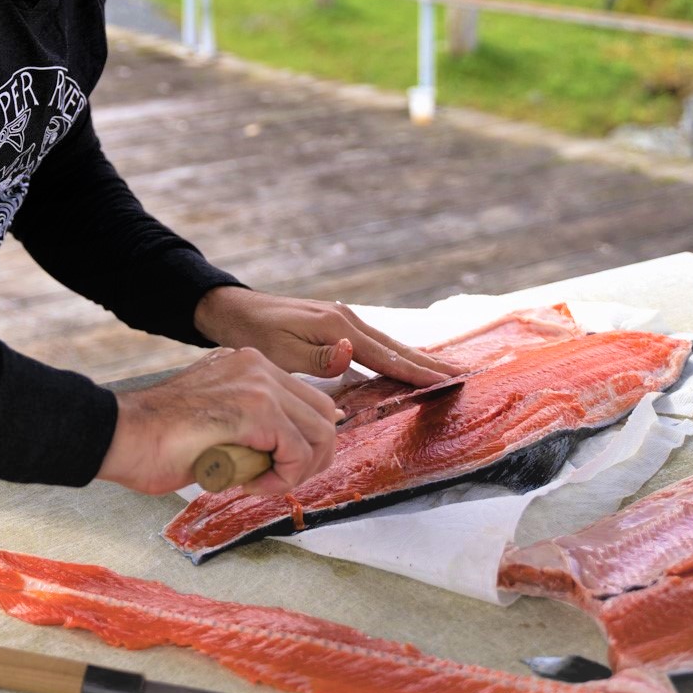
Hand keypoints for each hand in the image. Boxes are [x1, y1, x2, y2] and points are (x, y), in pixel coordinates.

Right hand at [96, 346, 340, 496]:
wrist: (120, 435)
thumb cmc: (155, 440)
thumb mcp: (214, 423)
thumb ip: (248, 427)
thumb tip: (279, 453)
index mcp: (246, 365)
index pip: (306, 402)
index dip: (302, 444)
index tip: (275, 469)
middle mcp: (257, 365)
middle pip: (322, 413)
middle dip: (311, 457)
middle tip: (277, 481)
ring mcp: (259, 382)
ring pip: (319, 433)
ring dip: (297, 470)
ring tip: (260, 483)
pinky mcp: (257, 408)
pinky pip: (298, 451)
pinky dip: (283, 478)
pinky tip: (249, 484)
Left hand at [193, 287, 461, 386]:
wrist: (233, 310)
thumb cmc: (254, 336)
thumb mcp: (280, 351)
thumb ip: (318, 357)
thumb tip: (351, 353)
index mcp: (338, 328)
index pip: (385, 356)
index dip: (415, 372)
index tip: (444, 382)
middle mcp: (345, 319)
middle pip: (393, 347)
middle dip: (425, 363)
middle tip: (459, 376)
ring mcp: (341, 319)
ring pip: (385, 343)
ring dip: (412, 357)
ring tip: (440, 370)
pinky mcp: (334, 324)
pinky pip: (372, 342)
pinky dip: (391, 353)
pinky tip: (400, 362)